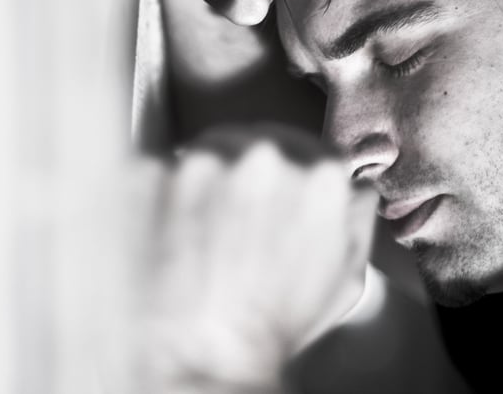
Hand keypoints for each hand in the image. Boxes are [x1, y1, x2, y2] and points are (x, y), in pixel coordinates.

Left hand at [137, 125, 376, 392]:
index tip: (278, 201)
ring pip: (203, 156)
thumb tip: (355, 182)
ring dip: (201, 186)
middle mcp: (260, 156)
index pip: (311, 150)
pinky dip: (158, 199)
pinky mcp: (145, 173)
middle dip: (246, 178)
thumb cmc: (270, 327)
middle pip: (254, 145)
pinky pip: (155, 172)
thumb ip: (356, 215)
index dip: (294, 179)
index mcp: (317, 175)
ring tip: (199, 240)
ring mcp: (197, 161)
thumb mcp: (345, 278)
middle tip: (234, 227)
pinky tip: (166, 240)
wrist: (199, 358)